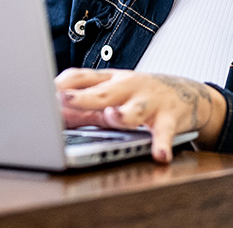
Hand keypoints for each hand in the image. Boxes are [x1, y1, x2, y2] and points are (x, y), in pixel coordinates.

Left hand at [55, 68, 226, 161]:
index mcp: (110, 80)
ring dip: (123, 114)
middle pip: (102, 92)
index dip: (62, 84)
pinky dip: (162, 144)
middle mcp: (128, 87)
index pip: (82, 76)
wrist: (189, 93)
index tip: (43, 91)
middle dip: (83, 96)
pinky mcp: (170, 118)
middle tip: (62, 99)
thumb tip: (53, 117)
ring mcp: (149, 102)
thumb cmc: (142, 96)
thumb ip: (84, 108)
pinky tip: (160, 155)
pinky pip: (165, 133)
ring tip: (114, 117)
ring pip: (134, 109)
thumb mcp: (113, 97)